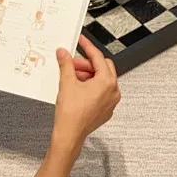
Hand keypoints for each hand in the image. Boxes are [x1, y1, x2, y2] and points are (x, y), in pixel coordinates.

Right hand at [52, 36, 120, 158]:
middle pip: (103, 67)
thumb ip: (66, 64)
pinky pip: (101, 93)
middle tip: (72, 64)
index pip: (98, 57)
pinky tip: (76, 89)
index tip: (81, 41)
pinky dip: (90, 87)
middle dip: (87, 64)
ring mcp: (111, 102)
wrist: (70, 134)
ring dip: (88, 75)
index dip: (87, 47)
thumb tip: (64, 54)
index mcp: (107, 82)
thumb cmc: (71, 114)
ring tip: (72, 77)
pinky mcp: (106, 110)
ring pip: (102, 80)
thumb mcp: (66, 83)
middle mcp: (113, 91)